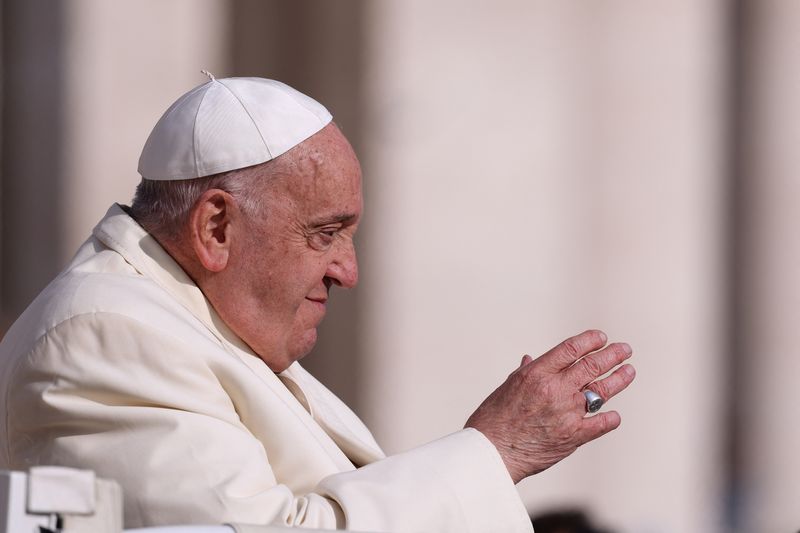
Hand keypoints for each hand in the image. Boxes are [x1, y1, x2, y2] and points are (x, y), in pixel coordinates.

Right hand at [465, 330, 634, 483]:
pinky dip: (610, 418)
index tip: (601, 337)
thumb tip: (530, 359)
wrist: (493, 451)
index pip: (571, 349)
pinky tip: (614, 414)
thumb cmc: (494, 419)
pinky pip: (601, 423)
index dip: (590, 340)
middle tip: (625, 349)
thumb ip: (524, 372)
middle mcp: (555, 389)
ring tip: (629, 371)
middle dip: (612, 355)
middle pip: (592, 365)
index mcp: (537, 373)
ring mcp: (567, 412)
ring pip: (602, 390)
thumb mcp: (508, 387)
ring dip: (619, 379)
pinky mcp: (574, 436)